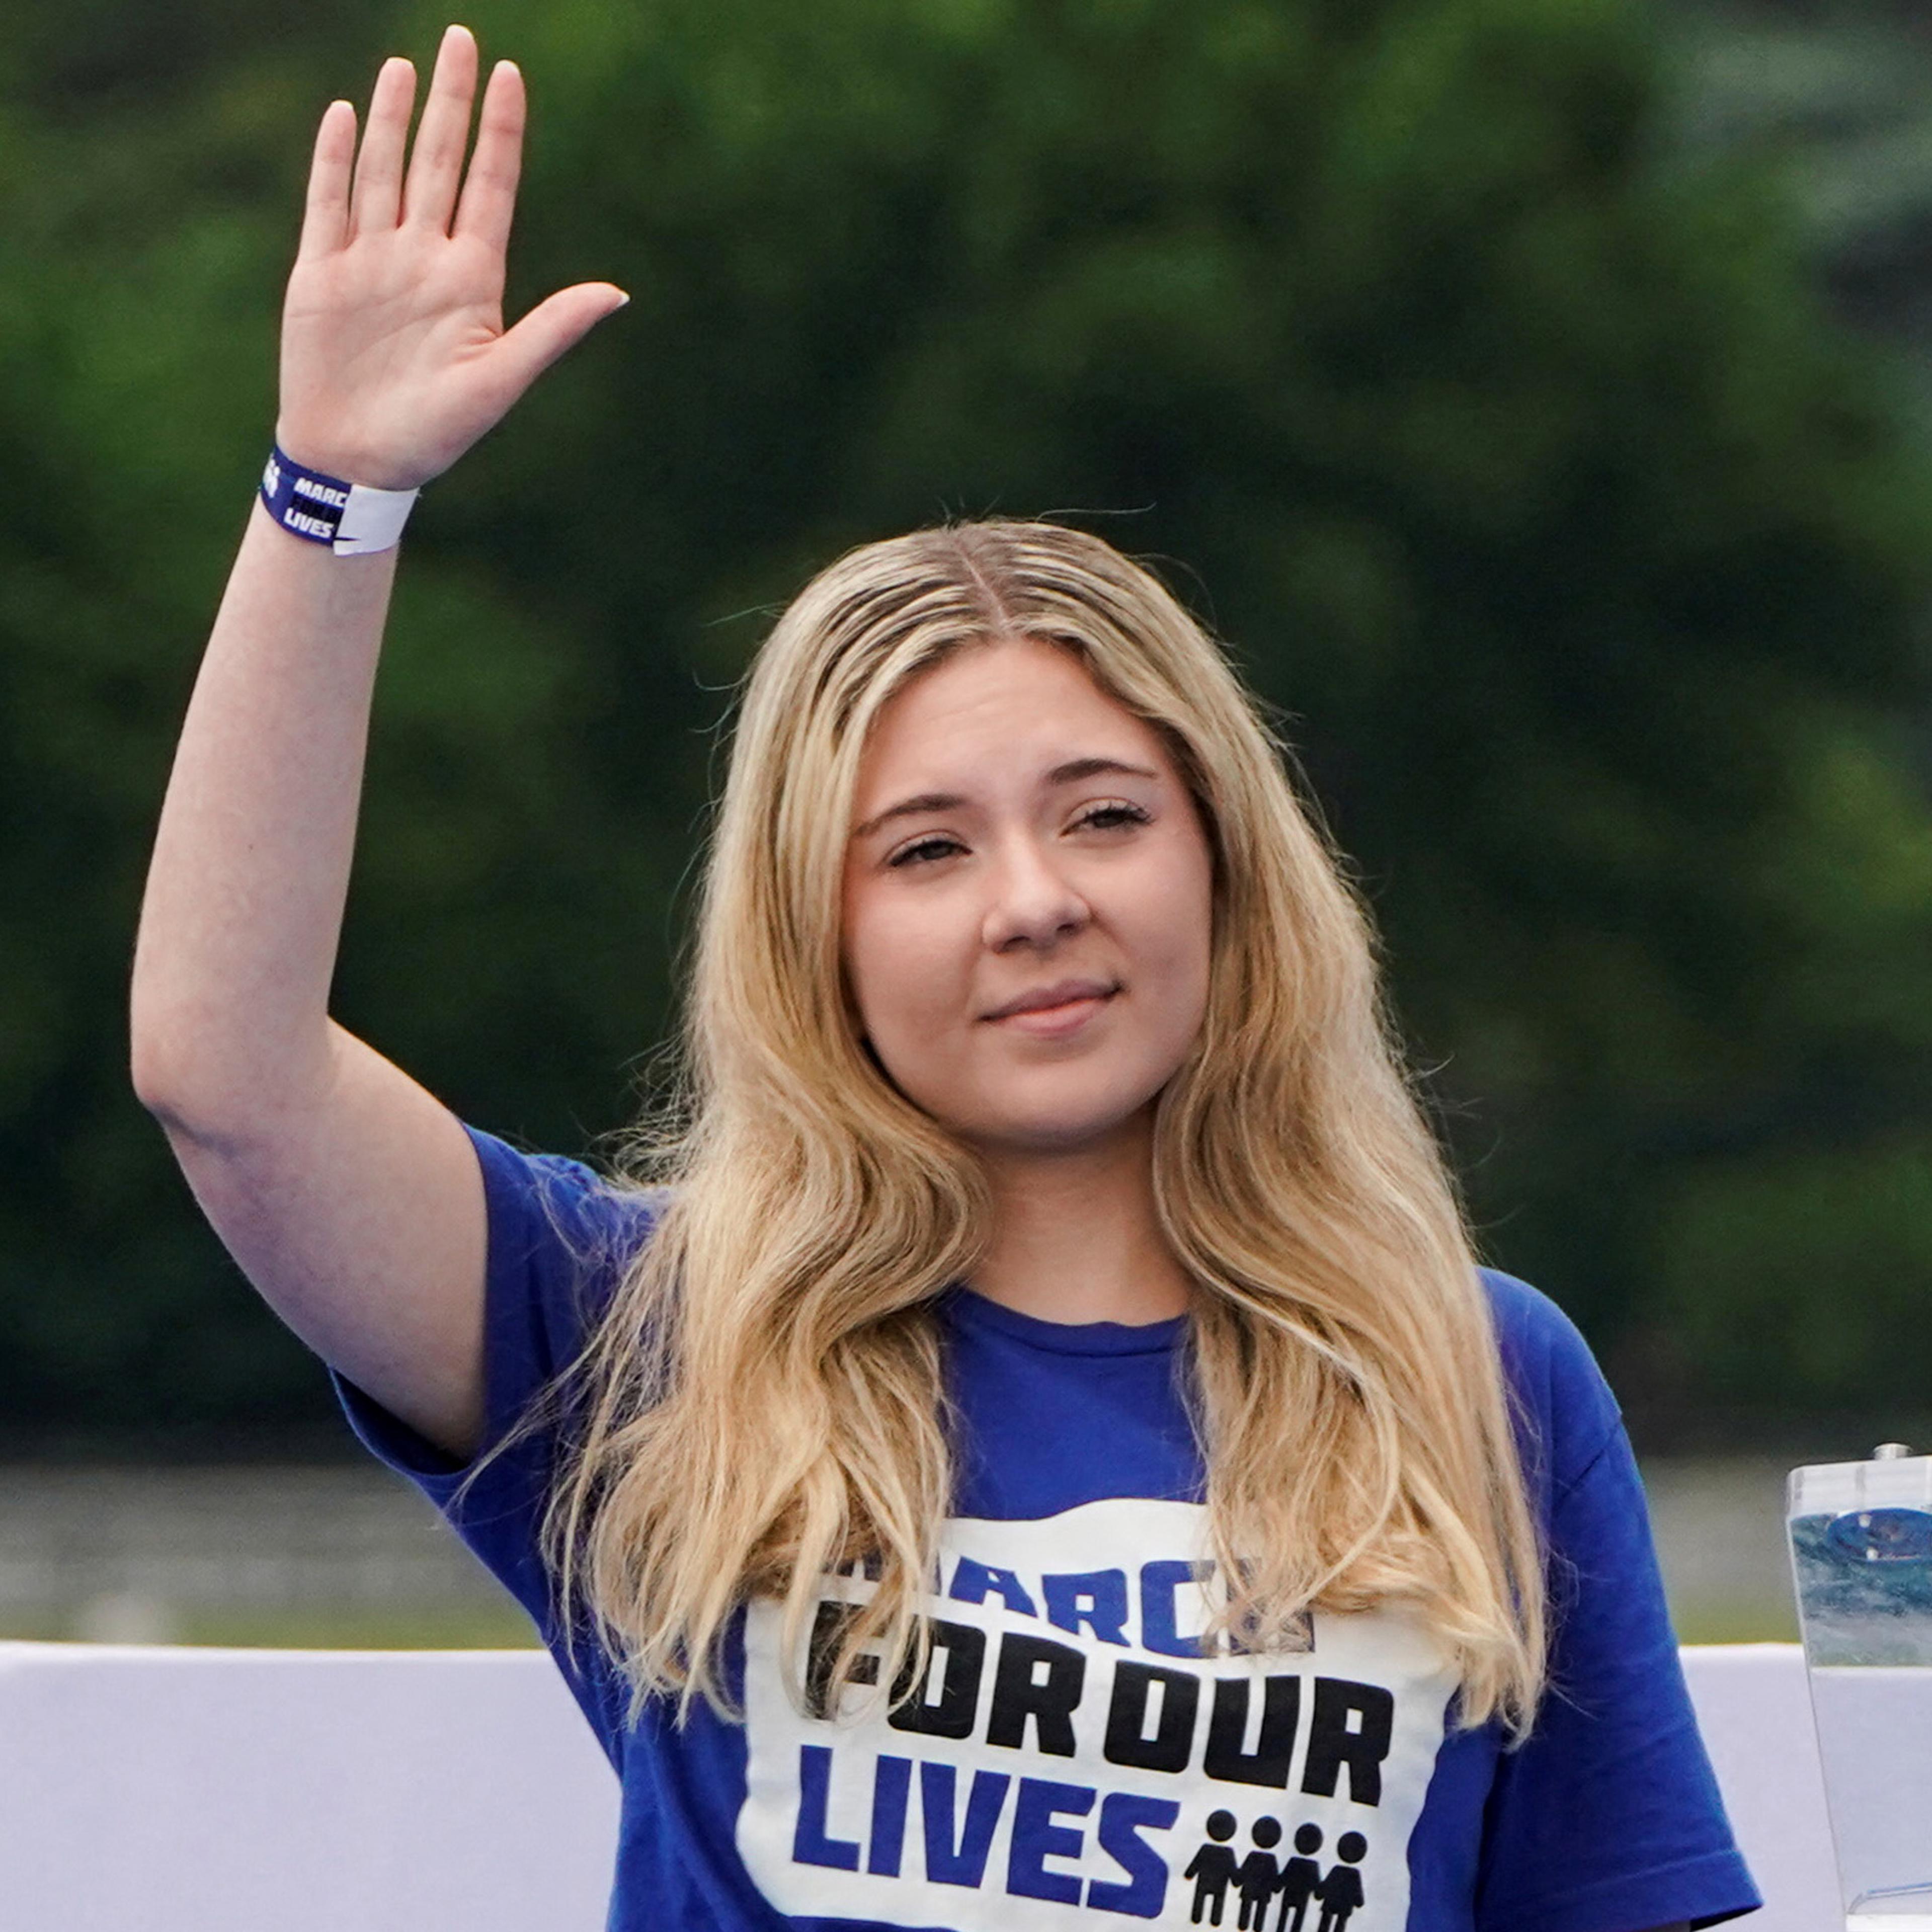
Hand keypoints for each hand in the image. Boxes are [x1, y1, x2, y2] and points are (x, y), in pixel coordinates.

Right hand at [275, 24, 626, 490]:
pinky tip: (342, 114)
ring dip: (394, 118)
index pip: (490, 187)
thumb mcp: (498, 383)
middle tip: (464, 38)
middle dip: (453, 102)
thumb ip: (552, 331)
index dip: (501, 131)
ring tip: (406, 66)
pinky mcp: (321, 273)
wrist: (358, 463)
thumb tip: (617, 293)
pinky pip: (328, 202)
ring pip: (385, 170)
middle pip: (441, 162)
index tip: (511, 75)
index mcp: (471, 280)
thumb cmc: (433, 435)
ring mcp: (372, 261)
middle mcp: (423, 259)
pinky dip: (333, 158)